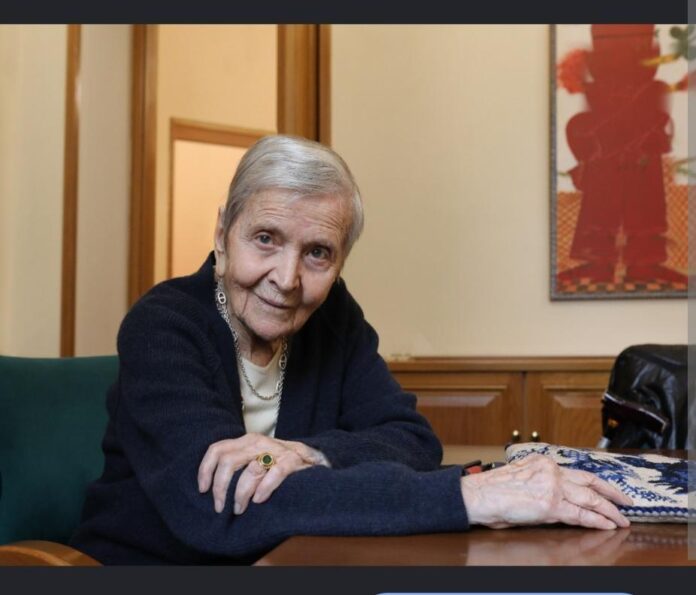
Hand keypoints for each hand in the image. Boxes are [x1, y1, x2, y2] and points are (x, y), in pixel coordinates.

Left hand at [198, 433, 328, 513]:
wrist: (316, 458)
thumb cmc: (279, 464)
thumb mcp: (255, 459)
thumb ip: (238, 464)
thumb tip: (210, 485)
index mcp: (247, 441)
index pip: (217, 449)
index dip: (205, 469)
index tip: (202, 489)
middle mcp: (259, 442)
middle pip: (228, 461)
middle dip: (220, 487)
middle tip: (220, 507)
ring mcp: (276, 451)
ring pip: (249, 470)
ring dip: (241, 494)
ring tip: (240, 509)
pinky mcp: (293, 461)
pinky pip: (274, 474)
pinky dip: (264, 489)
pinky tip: (259, 500)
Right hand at [460, 453, 632, 529]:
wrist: (479, 495)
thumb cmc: (492, 489)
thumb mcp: (520, 475)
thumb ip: (540, 481)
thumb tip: (556, 496)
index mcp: (543, 462)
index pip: (577, 473)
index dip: (596, 482)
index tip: (607, 489)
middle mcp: (551, 471)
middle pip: (590, 482)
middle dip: (612, 493)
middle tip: (627, 502)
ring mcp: (552, 487)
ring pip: (590, 499)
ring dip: (609, 510)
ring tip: (622, 519)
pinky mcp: (550, 505)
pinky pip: (580, 515)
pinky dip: (597, 521)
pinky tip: (607, 525)